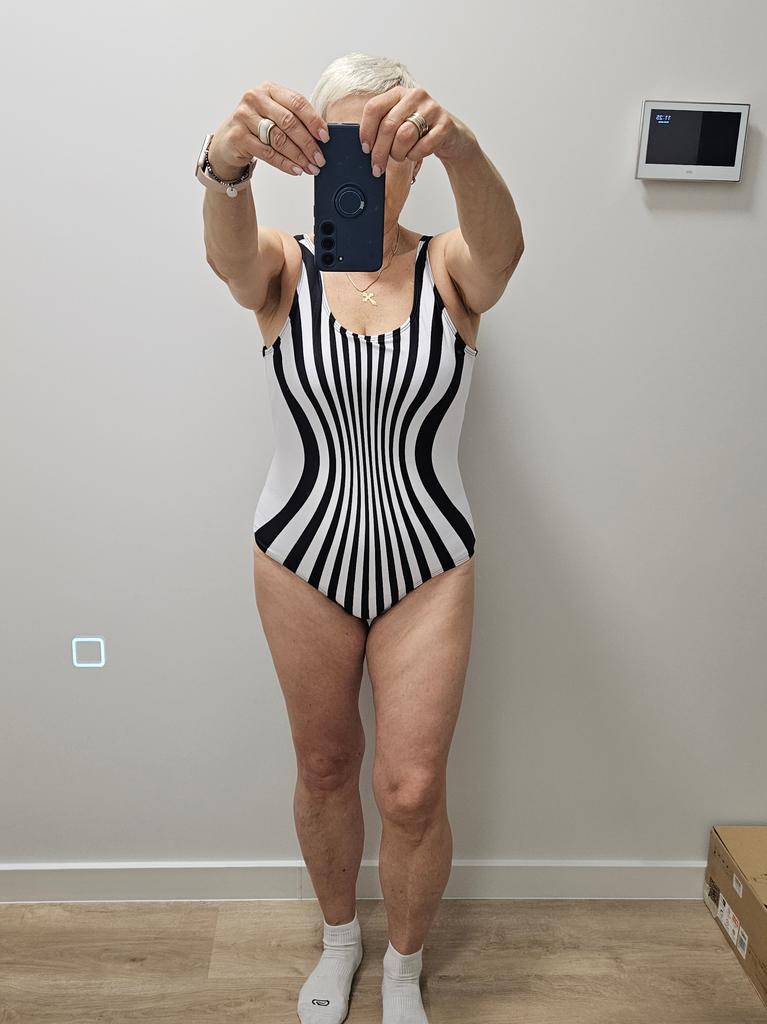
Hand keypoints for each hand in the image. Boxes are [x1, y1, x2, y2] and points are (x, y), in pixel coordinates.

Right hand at [209, 81, 329, 178]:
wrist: (228, 141)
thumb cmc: (256, 127)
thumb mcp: (274, 115)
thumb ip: (294, 118)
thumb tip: (322, 136)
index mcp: (269, 89)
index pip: (297, 102)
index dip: (313, 120)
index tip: (325, 137)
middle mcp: (255, 99)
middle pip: (289, 122)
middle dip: (308, 143)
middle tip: (319, 158)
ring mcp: (244, 117)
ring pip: (279, 139)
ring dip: (298, 156)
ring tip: (309, 167)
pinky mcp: (238, 137)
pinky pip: (267, 153)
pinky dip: (284, 163)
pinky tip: (295, 170)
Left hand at [359, 86, 473, 175]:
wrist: (452, 136)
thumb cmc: (420, 132)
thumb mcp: (399, 123)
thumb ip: (382, 126)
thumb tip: (365, 147)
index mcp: (399, 93)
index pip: (374, 107)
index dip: (366, 131)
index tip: (365, 149)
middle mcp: (415, 96)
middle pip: (388, 126)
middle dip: (379, 152)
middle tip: (377, 167)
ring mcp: (432, 109)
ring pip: (404, 137)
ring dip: (398, 154)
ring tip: (400, 157)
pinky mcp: (445, 124)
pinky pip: (422, 147)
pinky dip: (415, 155)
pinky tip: (415, 154)